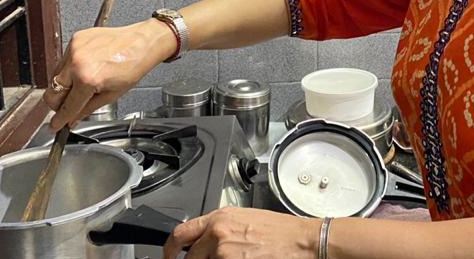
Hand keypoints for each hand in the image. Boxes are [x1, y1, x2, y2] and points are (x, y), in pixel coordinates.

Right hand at [42, 20, 175, 129]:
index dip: (59, 120)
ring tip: (84, 83)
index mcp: (87, 79)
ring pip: (55, 76)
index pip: (66, 106)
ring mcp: (74, 49)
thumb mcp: (111, 95)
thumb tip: (72, 119)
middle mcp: (77, 63)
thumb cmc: (133, 66)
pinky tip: (86, 68)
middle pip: (52, 92)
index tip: (54, 126)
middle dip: (58, 103)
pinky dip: (70, 68)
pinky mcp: (75, 39)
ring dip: (64, 85)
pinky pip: (64, 60)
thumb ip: (87, 109)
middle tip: (68, 106)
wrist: (142, 42)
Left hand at [163, 207, 320, 258]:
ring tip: (241, 257)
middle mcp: (218, 235)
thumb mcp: (245, 219)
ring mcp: (223, 255)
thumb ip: (221, 228)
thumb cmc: (282, 232)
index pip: (180, 234)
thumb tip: (204, 241)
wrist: (303, 242)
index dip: (169, 250)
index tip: (169, 256)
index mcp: (220, 218)